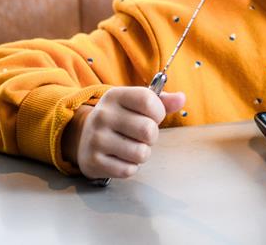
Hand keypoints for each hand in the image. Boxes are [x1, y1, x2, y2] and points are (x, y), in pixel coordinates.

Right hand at [62, 87, 184, 178]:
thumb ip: (162, 101)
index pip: (148, 100)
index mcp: (115, 96)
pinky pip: (128, 170)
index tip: (152, 116)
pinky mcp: (93, 161)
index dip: (158, 112)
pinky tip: (121, 157)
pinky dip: (130, 167)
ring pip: (141, 153)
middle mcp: (103, 115)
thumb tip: (181, 98)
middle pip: (148, 130)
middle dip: (152, 136)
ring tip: (131, 146)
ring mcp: (96, 139)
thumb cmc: (119, 119)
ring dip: (142, 153)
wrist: (83, 138)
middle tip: (141, 136)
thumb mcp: (136, 104)